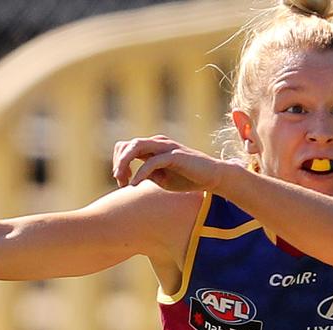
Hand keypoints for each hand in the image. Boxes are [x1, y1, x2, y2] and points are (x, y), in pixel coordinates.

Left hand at [112, 135, 228, 191]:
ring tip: (123, 181)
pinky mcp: (175, 155)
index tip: (122, 182)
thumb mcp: (163, 179)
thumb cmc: (189, 178)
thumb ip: (148, 175)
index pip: (127, 147)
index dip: (119, 163)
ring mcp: (166, 147)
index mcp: (154, 147)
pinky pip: (152, 161)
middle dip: (119, 163)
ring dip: (124, 163)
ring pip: (137, 146)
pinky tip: (135, 184)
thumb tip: (133, 177)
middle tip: (120, 182)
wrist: (213, 177)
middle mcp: (158, 143)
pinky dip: (140, 172)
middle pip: (128, 145)